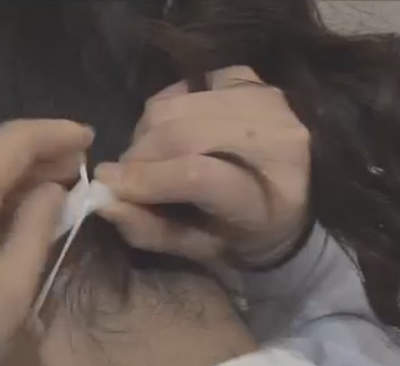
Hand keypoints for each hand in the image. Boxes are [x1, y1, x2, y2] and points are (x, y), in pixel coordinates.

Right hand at [95, 66, 310, 276]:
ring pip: (176, 107)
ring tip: (150, 158)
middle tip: (126, 178)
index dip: (146, 178)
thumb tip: (103, 201)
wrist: (296, 198)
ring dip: (146, 133)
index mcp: (269, 198)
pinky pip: (187, 85)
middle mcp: (276, 140)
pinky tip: (174, 131)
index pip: (199, 176)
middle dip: (138, 157)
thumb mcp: (199, 249)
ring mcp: (266, 102)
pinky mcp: (252, 80)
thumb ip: (150, 230)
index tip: (108, 185)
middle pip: (181, 135)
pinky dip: (167, 108)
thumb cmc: (242, 235)